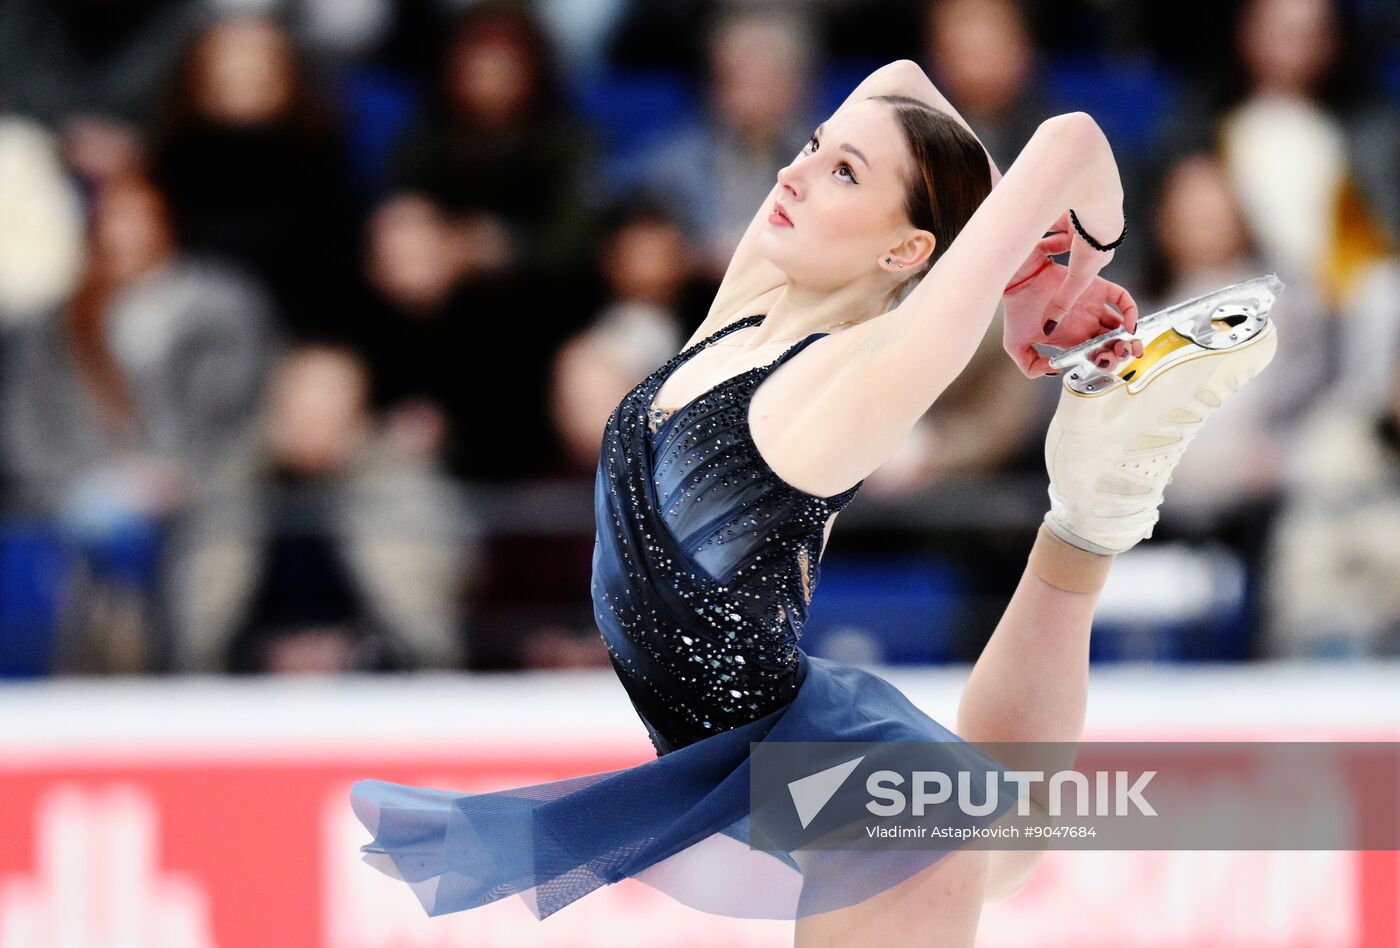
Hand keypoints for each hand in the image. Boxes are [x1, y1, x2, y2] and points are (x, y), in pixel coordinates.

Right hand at [1003, 224, 1141, 377]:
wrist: (1016, 280)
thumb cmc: (1015, 308)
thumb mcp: (1015, 344)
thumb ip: (1029, 364)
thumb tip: (1053, 369)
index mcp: (1069, 336)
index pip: (1094, 353)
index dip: (1104, 361)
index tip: (1104, 365)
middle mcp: (1084, 322)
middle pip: (1111, 341)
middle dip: (1119, 353)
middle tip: (1118, 357)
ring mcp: (1093, 306)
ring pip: (1121, 324)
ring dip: (1128, 337)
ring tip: (1125, 346)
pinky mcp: (1098, 288)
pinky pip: (1122, 299)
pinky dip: (1131, 311)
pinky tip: (1128, 325)